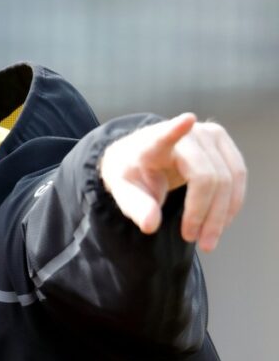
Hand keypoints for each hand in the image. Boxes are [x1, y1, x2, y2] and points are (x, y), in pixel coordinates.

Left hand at [100, 113, 245, 251]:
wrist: (140, 155)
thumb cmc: (131, 172)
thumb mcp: (122, 191)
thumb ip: (136, 207)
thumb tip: (151, 225)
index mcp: (153, 142)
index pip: (165, 135)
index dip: (175, 129)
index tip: (186, 120)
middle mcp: (186, 133)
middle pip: (208, 177)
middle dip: (204, 214)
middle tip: (193, 240)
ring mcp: (209, 134)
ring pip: (229, 179)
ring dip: (221, 214)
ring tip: (207, 239)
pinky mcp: (223, 142)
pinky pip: (237, 176)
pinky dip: (230, 203)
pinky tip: (220, 222)